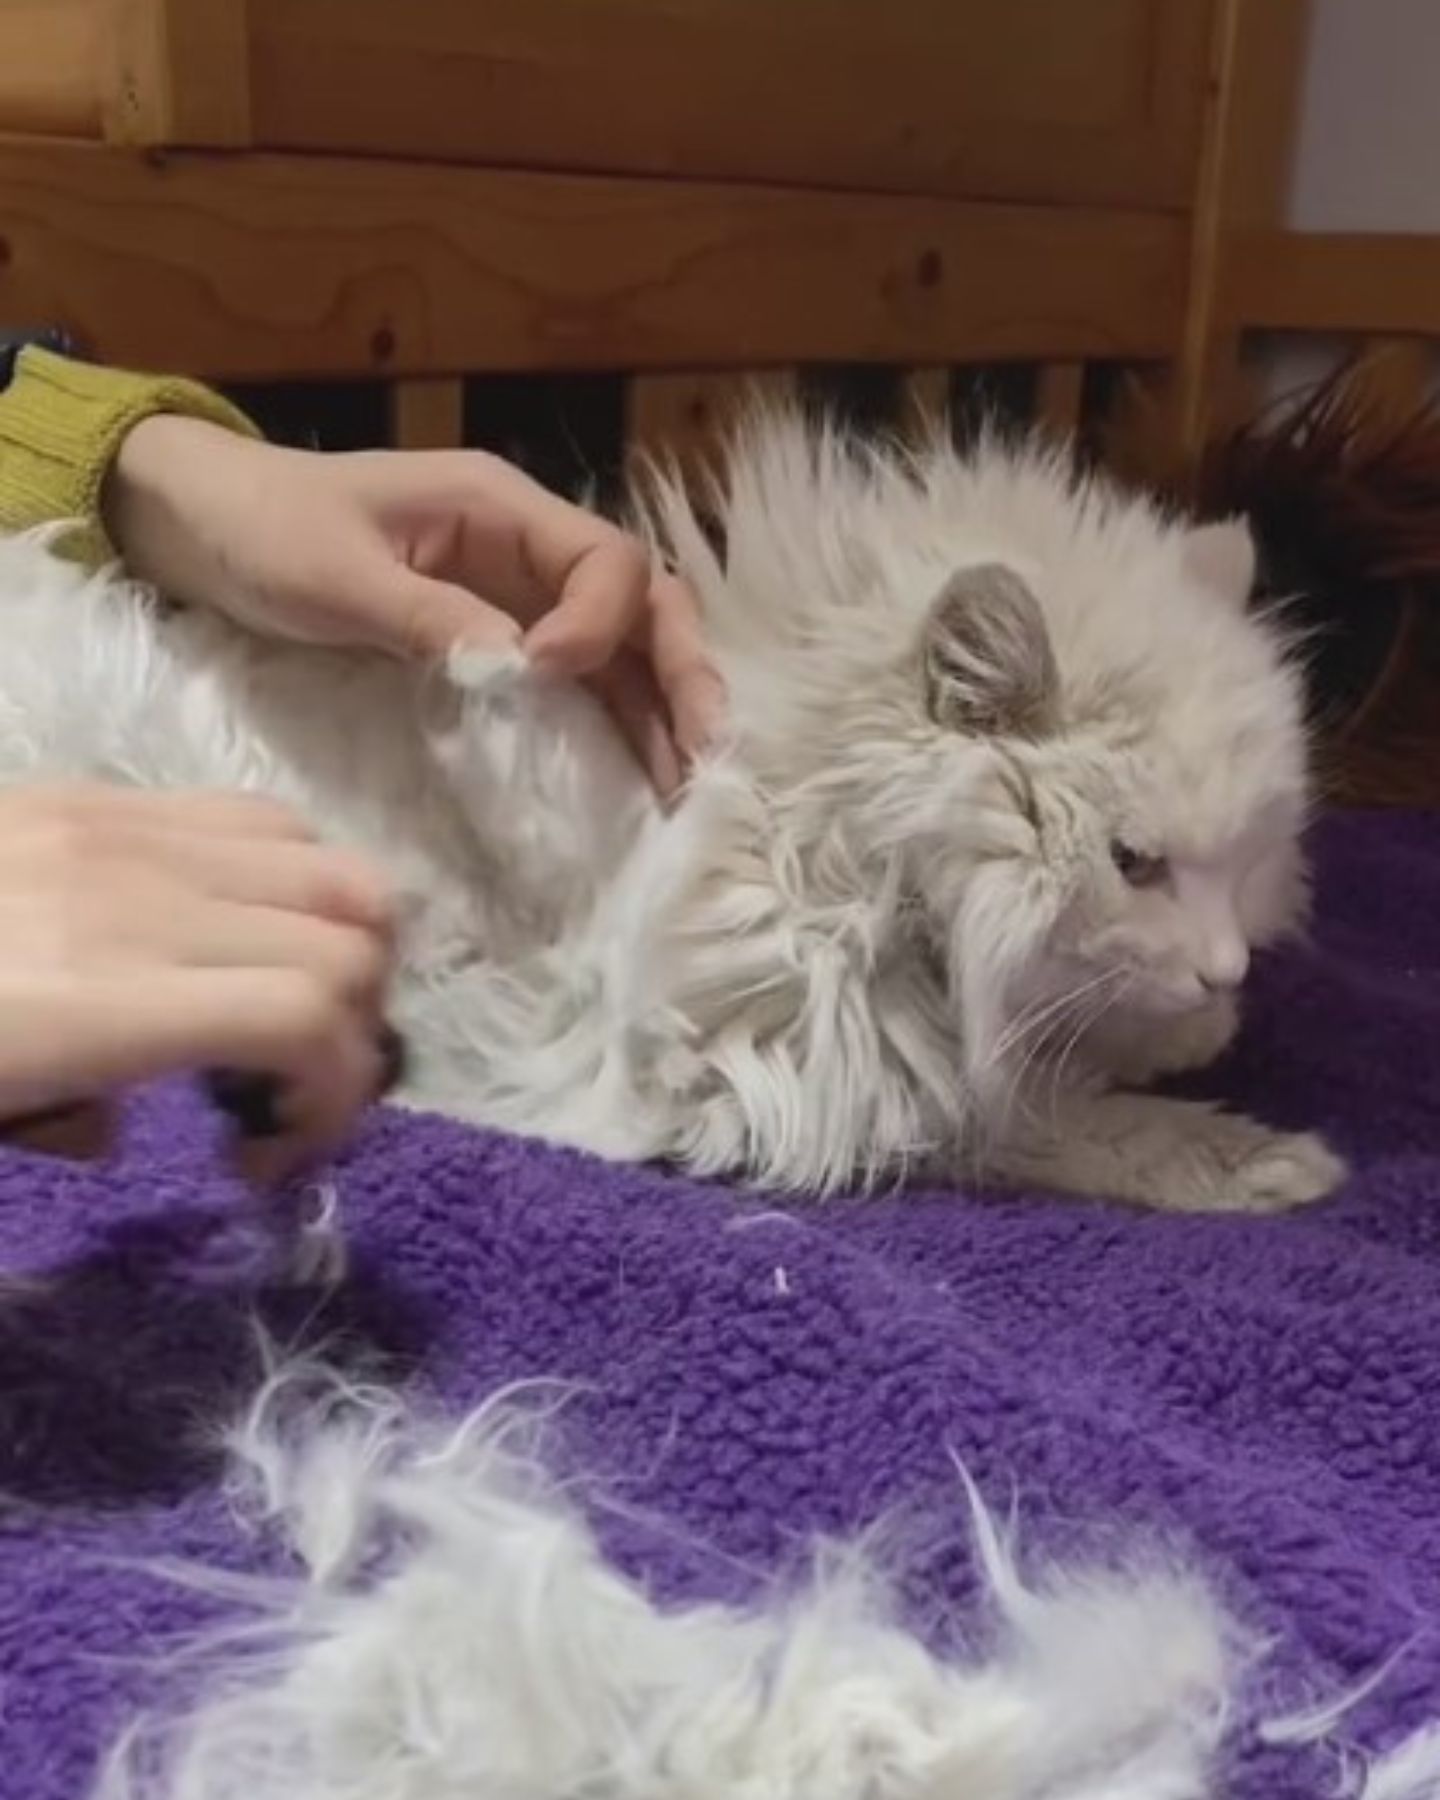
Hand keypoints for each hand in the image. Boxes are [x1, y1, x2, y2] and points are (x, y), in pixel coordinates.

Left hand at [0, 786, 395, 1181]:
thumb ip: (78, 1123)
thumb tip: (126, 1121)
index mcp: (99, 1000)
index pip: (302, 1017)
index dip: (333, 1094)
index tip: (275, 1153)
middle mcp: (145, 902)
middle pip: (346, 946)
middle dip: (354, 1034)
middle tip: (293, 1086)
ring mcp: (134, 832)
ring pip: (334, 867)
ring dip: (350, 949)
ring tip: (298, 998)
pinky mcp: (108, 794)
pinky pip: (262, 818)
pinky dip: (295, 879)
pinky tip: (243, 927)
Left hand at [106, 417, 725, 796]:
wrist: (203, 528)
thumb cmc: (265, 530)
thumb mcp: (338, 573)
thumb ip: (431, 618)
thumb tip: (520, 674)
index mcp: (501, 508)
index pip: (605, 559)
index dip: (601, 621)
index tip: (551, 675)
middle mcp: (528, 553)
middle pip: (641, 607)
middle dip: (680, 676)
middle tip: (703, 754)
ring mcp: (517, 600)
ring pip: (619, 654)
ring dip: (658, 716)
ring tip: (685, 790)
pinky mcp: (494, 644)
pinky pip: (572, 686)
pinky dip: (608, 730)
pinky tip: (630, 783)